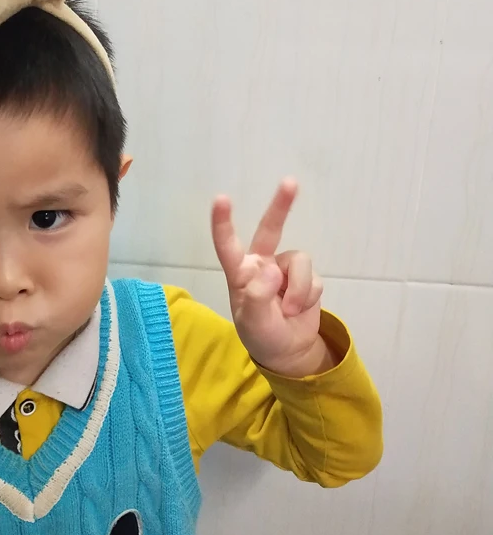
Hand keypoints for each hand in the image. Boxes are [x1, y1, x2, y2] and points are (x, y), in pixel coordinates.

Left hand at [211, 178, 333, 377]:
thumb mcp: (252, 322)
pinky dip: (309, 297)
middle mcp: (262, 264)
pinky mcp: (307, 278)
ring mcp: (285, 269)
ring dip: (298, 290)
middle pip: (271, 229)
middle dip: (280, 205)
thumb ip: (258, 297)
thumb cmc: (261, 335)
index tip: (221, 198)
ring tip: (289, 311)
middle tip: (290, 182)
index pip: (228, 245)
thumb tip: (272, 272)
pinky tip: (300, 310)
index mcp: (241, 273)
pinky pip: (314, 280)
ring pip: (300, 262)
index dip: (223, 223)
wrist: (289, 352)